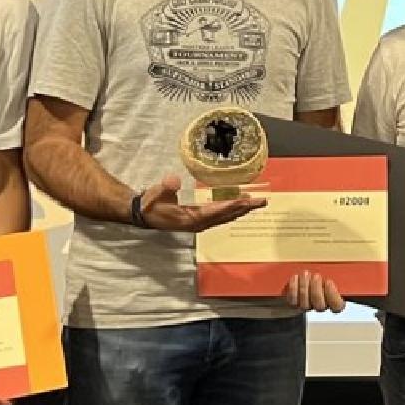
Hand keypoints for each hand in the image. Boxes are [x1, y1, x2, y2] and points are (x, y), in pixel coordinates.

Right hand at [137, 175, 265, 232]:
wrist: (143, 214)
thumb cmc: (151, 203)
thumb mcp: (156, 194)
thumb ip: (166, 187)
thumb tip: (174, 180)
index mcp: (191, 218)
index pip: (217, 211)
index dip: (232, 205)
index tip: (247, 201)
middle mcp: (199, 223)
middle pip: (226, 215)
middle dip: (244, 208)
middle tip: (262, 201)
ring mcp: (199, 223)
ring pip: (225, 217)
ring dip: (241, 210)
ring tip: (256, 202)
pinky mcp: (198, 220)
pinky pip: (220, 215)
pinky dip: (231, 210)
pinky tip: (238, 205)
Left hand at [284, 270, 345, 312]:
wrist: (297, 282)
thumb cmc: (318, 275)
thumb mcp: (331, 272)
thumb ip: (339, 272)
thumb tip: (352, 263)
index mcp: (333, 299)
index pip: (337, 306)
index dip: (332, 296)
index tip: (329, 282)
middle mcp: (320, 305)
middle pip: (320, 305)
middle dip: (316, 289)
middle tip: (316, 276)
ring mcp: (306, 306)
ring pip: (306, 304)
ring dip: (305, 287)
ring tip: (305, 275)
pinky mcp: (293, 304)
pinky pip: (293, 300)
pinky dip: (293, 288)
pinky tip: (295, 278)